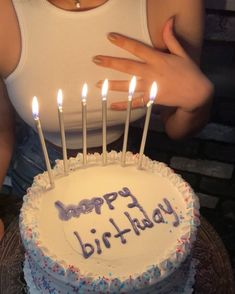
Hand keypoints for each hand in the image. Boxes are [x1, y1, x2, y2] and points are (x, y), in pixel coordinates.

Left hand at [93, 18, 212, 111]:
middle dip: (111, 62)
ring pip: (129, 86)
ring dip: (113, 84)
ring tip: (98, 83)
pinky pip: (136, 103)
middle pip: (128, 66)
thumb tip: (169, 20)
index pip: (137, 48)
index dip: (123, 42)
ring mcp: (151, 87)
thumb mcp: (182, 53)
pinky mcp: (152, 100)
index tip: (110, 37)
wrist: (196, 93)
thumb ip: (171, 38)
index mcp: (158, 60)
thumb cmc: (190, 72)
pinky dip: (124, 105)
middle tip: (96, 59)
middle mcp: (152, 73)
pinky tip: (112, 106)